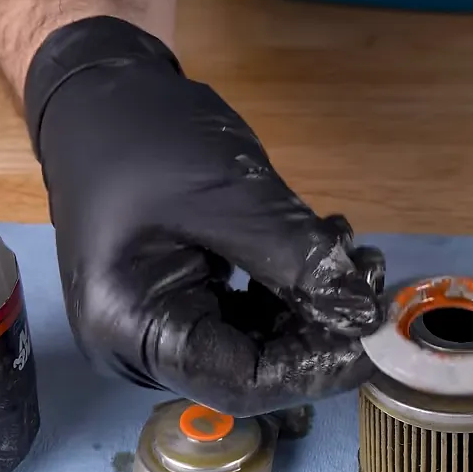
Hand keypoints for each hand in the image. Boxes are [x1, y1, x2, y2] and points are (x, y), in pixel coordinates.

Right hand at [23, 17, 382, 415]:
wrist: (97, 89)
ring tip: (358, 252)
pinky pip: (249, 311)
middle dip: (322, 327)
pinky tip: (327, 243)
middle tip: (374, 277)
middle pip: (254, 365)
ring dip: (316, 301)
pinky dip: (292, 284)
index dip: (317, 368)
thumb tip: (365, 316)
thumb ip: (298, 260)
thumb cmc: (144, 135)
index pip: (241, 382)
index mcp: (131, 329)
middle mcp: (141, 345)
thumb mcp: (229, 192)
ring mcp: (162, 323)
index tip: (375, 334)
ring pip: (260, 338)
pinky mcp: (183, 298)